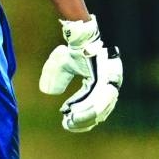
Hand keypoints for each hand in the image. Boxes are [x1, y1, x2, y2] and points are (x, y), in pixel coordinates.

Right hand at [39, 14, 122, 131]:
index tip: (67, 124)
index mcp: (100, 86)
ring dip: (85, 116)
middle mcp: (108, 87)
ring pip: (100, 107)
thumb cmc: (74, 49)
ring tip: (72, 121)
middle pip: (99, 112)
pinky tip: (76, 112)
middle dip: (83, 120)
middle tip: (69, 124)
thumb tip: (49, 92)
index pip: (94, 109)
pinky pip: (101, 99)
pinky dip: (89, 107)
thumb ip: (56, 78)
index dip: (81, 118)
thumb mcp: (60, 65)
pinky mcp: (108, 79)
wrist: (80, 35)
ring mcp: (110, 83)